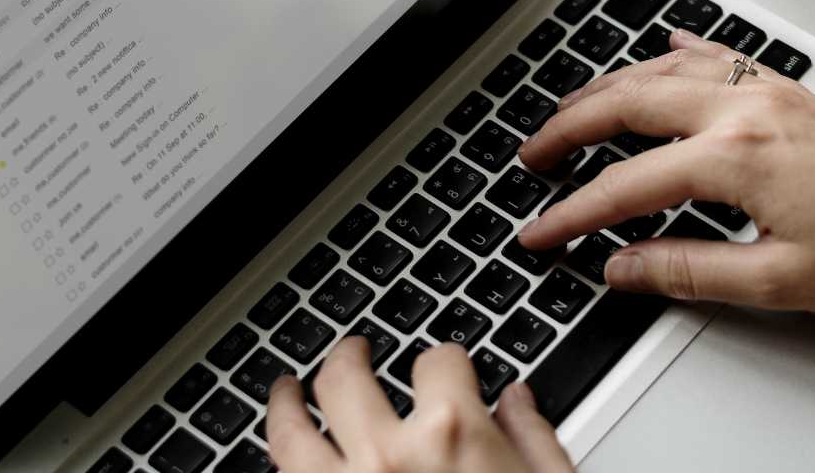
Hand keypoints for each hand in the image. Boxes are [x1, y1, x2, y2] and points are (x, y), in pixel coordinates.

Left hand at [268, 337, 572, 472]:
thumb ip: (534, 442)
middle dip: (349, 356)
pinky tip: (286, 460)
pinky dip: (281, 469)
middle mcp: (386, 459)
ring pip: (290, 432)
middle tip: (352, 353)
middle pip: (345, 378)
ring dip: (286, 402)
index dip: (445, 361)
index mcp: (452, 437)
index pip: (438, 361)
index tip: (445, 368)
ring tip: (286, 389)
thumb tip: (517, 402)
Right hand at [515, 30, 814, 314]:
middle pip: (629, 103)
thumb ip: (690, 271)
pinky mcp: (795, 93)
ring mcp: (772, 93)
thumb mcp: (782, 282)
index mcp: (737, 159)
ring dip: (609, 87)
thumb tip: (624, 268)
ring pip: (665, 70)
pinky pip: (718, 56)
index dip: (572, 213)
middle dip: (568, 127)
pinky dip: (676, 53)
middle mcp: (747, 110)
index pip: (625, 186)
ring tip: (570, 110)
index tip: (538, 232)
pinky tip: (663, 50)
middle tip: (530, 155)